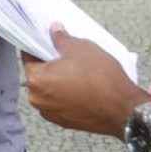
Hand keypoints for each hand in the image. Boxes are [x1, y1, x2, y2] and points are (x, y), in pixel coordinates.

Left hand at [22, 25, 150, 136]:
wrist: (122, 108)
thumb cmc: (100, 77)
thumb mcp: (80, 48)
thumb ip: (61, 38)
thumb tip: (54, 29)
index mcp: (36, 79)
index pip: (28, 56)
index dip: (37, 45)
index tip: (45, 39)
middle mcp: (38, 99)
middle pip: (38, 74)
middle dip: (49, 63)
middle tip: (65, 54)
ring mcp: (50, 113)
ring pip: (49, 89)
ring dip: (58, 79)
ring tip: (77, 70)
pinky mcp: (64, 122)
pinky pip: (60, 102)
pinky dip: (66, 94)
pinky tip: (81, 85)